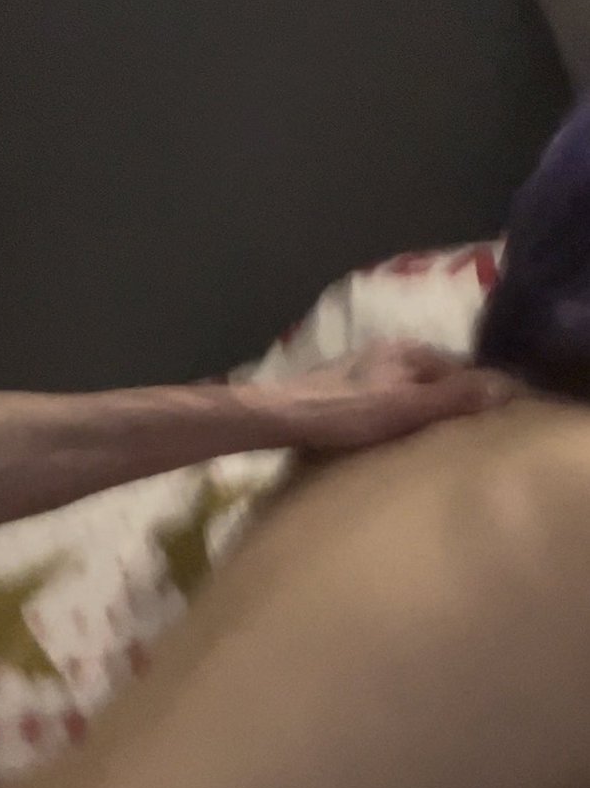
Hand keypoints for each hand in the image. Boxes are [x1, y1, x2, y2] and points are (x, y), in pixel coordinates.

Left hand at [274, 340, 515, 452]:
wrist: (281, 416)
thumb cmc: (345, 413)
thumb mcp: (405, 408)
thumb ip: (452, 398)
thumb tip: (505, 387)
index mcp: (409, 351)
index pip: (461, 367)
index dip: (480, 391)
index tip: (496, 419)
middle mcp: (389, 351)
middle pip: (435, 374)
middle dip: (453, 397)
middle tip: (470, 432)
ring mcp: (363, 367)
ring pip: (409, 384)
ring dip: (424, 404)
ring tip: (436, 436)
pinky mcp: (342, 385)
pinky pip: (386, 396)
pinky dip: (399, 410)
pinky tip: (394, 432)